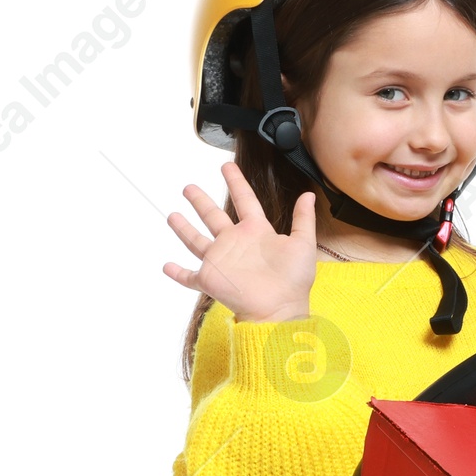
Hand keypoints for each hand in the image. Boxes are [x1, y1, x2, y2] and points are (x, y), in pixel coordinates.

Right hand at [163, 160, 317, 322]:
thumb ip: (303, 219)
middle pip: (213, 216)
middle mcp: (235, 243)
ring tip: (172, 216)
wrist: (280, 309)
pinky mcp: (210, 279)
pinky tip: (166, 266)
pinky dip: (177, 272)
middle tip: (188, 187)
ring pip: (196, 241)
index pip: (244, 200)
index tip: (227, 166)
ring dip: (184, 229)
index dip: (236, 182)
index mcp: (256, 231)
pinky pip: (189, 276)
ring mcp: (221, 261)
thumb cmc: (294, 281)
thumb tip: (309, 195)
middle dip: (201, 201)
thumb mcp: (303, 245)